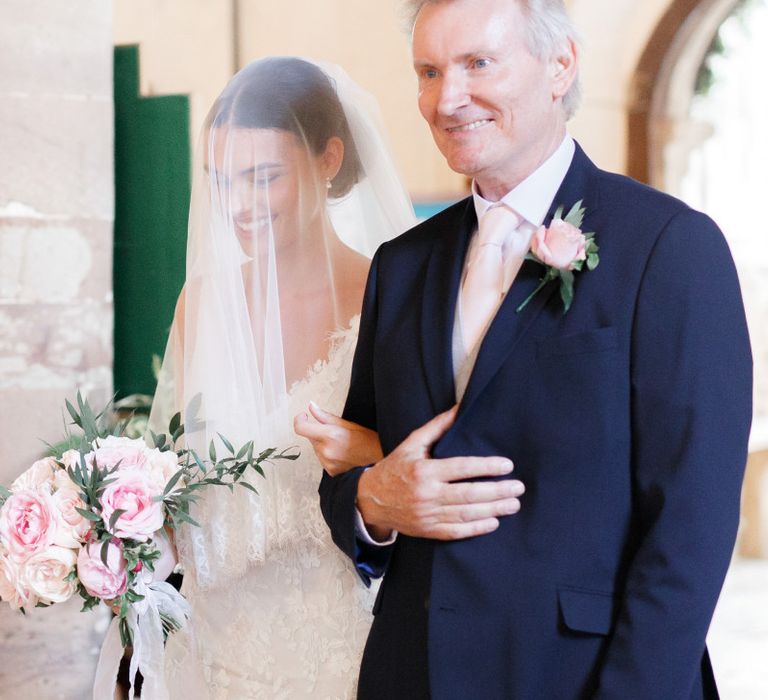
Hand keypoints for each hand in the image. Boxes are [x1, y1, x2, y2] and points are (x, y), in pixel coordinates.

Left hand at [294, 401, 383, 475]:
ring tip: (341, 445)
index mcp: (330, 436)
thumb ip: (325, 416)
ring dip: (323, 444)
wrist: (379, 461)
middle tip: (335, 433)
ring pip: (316, 448)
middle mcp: (326, 451)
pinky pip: (322, 459)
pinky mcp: (330, 472)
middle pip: (310, 437)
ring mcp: (327, 463)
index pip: (301, 428)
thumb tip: (312, 407)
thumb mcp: (348, 424)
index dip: (299, 420)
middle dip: (318, 432)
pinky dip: (328, 454)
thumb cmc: (368, 441)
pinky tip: (342, 454)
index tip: (304, 416)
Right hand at [357, 406, 524, 540]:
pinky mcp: (428, 530)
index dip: (486, 467)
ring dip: (493, 509)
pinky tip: (493, 522)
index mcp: (424, 470)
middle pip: (469, 494)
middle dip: (497, 491)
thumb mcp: (412, 443)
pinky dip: (476, 528)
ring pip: (466, 514)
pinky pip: (456, 531)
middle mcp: (427, 494)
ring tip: (513, 504)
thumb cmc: (395, 467)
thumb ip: (437, 427)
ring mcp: (427, 515)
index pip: (462, 468)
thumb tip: (459, 409)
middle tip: (518, 487)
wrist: (370, 500)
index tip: (507, 466)